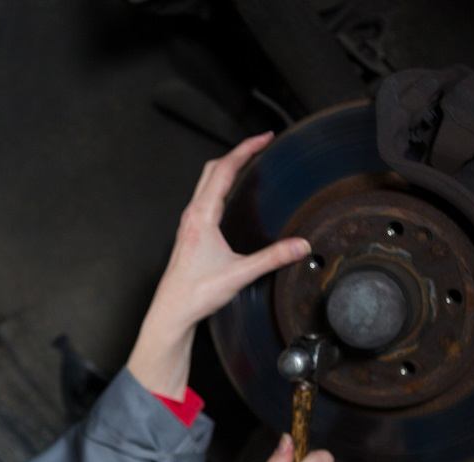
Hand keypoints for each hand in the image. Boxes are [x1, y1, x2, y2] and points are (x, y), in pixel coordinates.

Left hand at [125, 131, 311, 396]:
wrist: (172, 311)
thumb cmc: (196, 293)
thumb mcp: (240, 274)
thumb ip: (273, 258)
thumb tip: (300, 245)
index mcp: (202, 217)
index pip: (224, 170)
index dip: (246, 149)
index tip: (264, 138)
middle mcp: (193, 215)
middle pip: (212, 169)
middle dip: (237, 152)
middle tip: (260, 144)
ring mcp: (189, 223)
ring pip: (206, 182)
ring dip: (226, 167)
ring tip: (248, 161)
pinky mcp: (189, 232)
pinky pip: (204, 197)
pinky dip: (219, 184)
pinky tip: (230, 193)